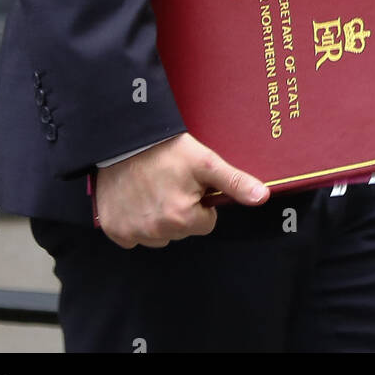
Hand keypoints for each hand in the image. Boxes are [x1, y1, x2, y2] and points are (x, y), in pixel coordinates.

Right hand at [94, 132, 269, 248]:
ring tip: (152, 188)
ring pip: (157, 236)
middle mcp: (156, 232)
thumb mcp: (205, 161)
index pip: (205, 224)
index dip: (200, 204)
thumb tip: (262, 197)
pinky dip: (133, 221)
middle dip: (180, 211)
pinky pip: (131, 236)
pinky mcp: (113, 229)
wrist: (124, 138)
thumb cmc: (166, 148)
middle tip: (170, 183)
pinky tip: (135, 198)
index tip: (189, 185)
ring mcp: (132, 232)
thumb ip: (234, 182)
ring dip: (157, 219)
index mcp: (182, 218)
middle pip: (181, 232)